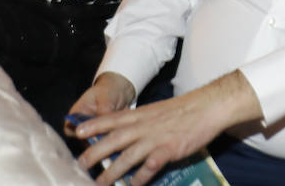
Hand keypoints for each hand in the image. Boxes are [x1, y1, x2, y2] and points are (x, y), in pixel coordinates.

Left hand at [74, 72, 261, 185]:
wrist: (207, 107)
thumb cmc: (182, 110)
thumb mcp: (156, 112)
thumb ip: (140, 122)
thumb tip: (125, 134)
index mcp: (140, 115)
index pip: (111, 119)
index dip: (94, 125)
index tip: (77, 131)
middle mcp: (143, 126)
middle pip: (113, 140)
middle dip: (94, 153)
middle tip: (80, 165)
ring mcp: (155, 138)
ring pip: (127, 157)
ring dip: (111, 172)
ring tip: (100, 183)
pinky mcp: (168, 150)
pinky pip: (150, 167)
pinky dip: (139, 177)